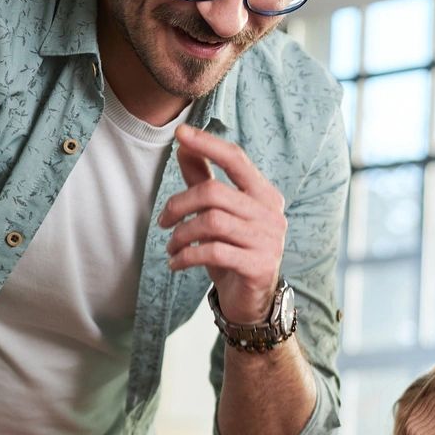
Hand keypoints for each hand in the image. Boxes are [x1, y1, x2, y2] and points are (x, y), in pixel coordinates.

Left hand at [161, 123, 287, 324]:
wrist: (253, 300)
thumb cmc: (234, 250)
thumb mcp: (217, 214)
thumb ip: (203, 180)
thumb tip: (184, 146)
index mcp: (264, 194)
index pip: (236, 160)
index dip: (208, 144)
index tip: (180, 134)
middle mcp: (271, 214)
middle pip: (215, 193)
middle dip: (179, 205)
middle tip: (163, 221)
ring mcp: (268, 240)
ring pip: (211, 222)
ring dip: (180, 234)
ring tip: (171, 246)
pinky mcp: (258, 266)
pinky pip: (213, 252)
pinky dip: (186, 256)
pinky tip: (176, 263)